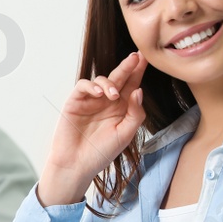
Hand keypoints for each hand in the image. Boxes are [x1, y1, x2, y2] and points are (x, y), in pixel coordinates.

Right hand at [37, 52, 149, 205]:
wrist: (77, 165)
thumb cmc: (102, 152)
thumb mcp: (125, 134)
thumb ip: (135, 113)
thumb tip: (139, 90)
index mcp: (122, 108)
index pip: (132, 86)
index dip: (139, 72)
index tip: (147, 59)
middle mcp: (107, 102)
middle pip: (119, 78)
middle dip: (128, 66)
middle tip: (137, 56)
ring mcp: (91, 101)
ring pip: (102, 80)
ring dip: (110, 83)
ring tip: (114, 95)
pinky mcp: (75, 102)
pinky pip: (83, 86)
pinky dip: (91, 86)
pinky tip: (98, 93)